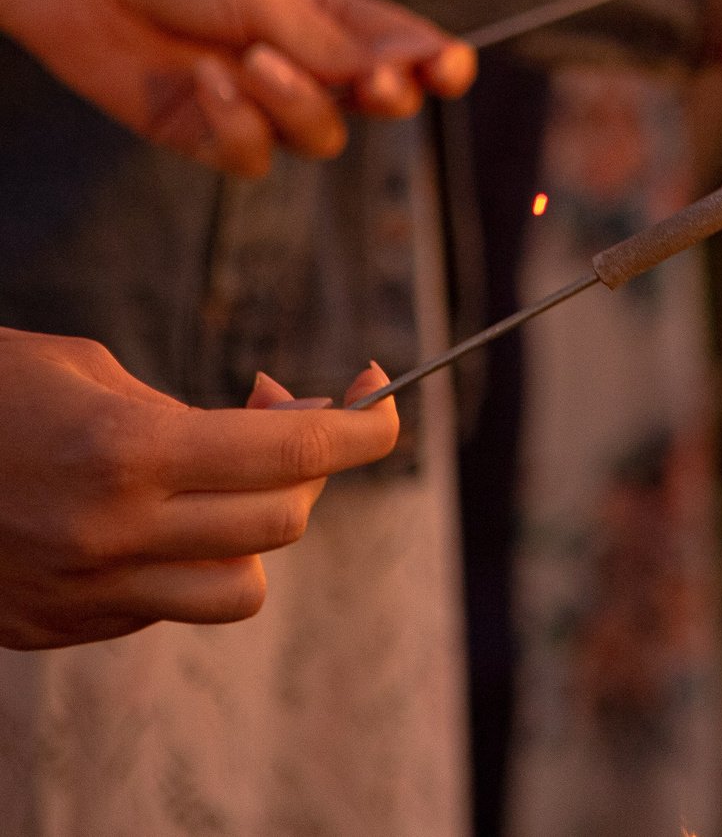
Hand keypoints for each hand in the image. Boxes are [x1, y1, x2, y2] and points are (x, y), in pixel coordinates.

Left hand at [0, 0, 474, 176]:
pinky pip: (255, 156)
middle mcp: (309, 62)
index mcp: (335, 13)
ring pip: (321, 136)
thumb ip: (334, 38)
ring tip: (248, 61)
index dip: (441, 65)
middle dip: (387, 95)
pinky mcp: (212, 135)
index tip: (450, 69)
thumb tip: (413, 67)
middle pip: (382, 102)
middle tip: (373, 82)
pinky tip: (205, 81)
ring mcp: (262, 103)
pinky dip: (237, 124)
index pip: (409, 48)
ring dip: (294, 103)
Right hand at [0, 330, 398, 649]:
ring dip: (251, 533)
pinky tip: (146, 516)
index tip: (387, 405)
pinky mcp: (54, 630)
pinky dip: (182, 562)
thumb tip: (289, 428)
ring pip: (237, 588)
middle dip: (308, 470)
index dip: (364, 430)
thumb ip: (194, 412)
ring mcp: (82, 594)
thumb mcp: (89, 370)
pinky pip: (164, 606)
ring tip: (217, 481)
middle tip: (284, 420)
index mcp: (125, 453)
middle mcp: (110, 535)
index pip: (294, 455)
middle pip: (281, 523)